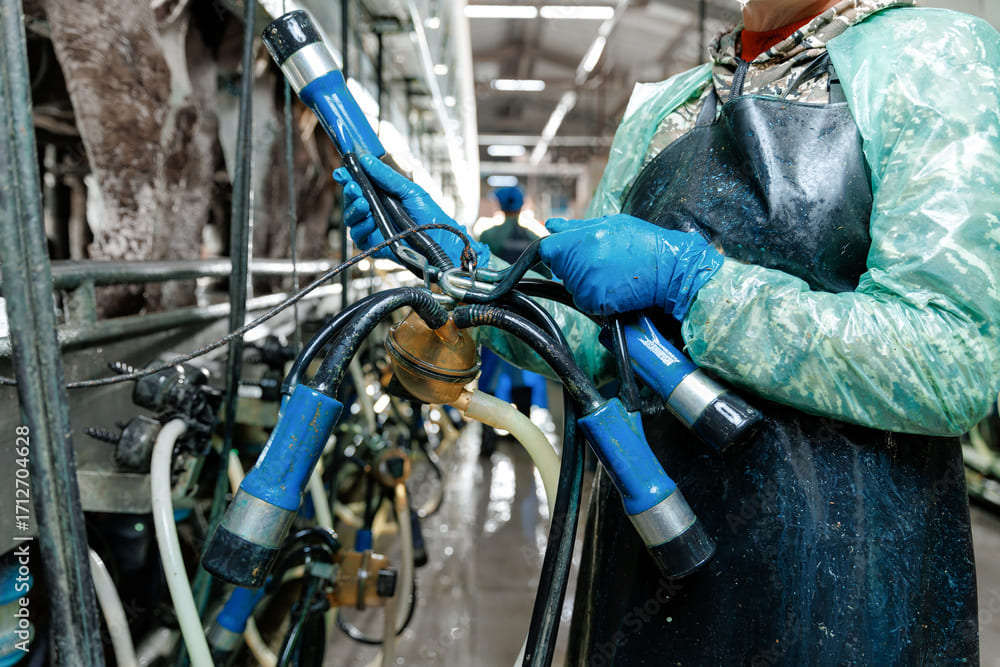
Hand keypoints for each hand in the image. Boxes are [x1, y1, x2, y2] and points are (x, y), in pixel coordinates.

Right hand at [332, 154, 488, 266]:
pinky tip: (371, 221)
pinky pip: (359, 237)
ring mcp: (373, 229)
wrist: (442, 239)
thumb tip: (366, 159)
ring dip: (354, 209)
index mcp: (381, 196)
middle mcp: (375, 211)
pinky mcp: (374, 245)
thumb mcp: (409, 190)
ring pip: (352, 219)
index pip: (359, 185)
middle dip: (350, 192)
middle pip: (352, 201)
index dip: (348, 177)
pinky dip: (362, 228)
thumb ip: (387, 176)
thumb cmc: (430, 216)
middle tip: (354, 187)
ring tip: (364, 203)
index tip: (342, 171)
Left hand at [539, 214, 722, 317]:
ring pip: (571, 287)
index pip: (548, 249)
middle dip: (573, 267)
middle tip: (602, 263)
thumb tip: (550, 226)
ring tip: (612, 275)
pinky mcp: (595, 302)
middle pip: (559, 269)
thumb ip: (577, 227)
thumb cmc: (645, 244)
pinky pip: (584, 302)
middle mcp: (583, 260)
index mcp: (584, 237)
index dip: (555, 252)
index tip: (567, 254)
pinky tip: (613, 289)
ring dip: (585, 283)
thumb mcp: (612, 225)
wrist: (671, 270)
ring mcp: (588, 283)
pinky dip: (595, 299)